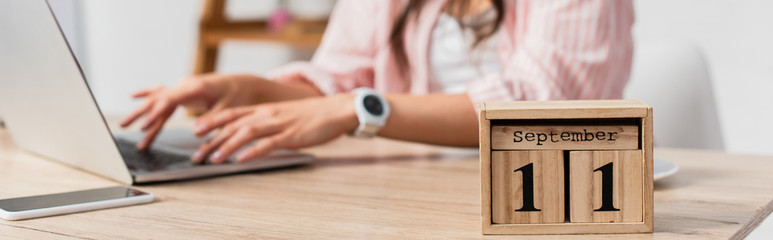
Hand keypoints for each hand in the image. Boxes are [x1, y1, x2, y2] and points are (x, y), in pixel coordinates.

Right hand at [120, 74, 268, 149]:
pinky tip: (133, 96)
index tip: (143, 127)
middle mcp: (186, 85)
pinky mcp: (185, 91)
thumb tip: (195, 132)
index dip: (155, 114)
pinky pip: (164, 94)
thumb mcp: (229, 109)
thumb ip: (211, 120)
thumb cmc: (239, 96)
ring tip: (124, 125)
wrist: (245, 83)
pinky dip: (148, 95)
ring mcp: (183, 86)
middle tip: (124, 127)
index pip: (169, 101)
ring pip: (159, 100)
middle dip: (140, 114)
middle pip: (158, 100)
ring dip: (142, 112)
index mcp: (196, 88)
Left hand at [191, 94, 357, 162]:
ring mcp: (279, 124)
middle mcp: (268, 114)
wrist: (336, 109)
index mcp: (265, 109)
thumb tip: (252, 135)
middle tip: (197, 153)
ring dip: (227, 146)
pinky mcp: (292, 135)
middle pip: (234, 125)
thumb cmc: (312, 115)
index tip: (196, 131)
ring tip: (214, 159)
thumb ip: (267, 123)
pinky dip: (253, 151)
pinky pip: (269, 144)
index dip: (212, 121)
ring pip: (247, 133)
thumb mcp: (284, 115)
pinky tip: (242, 159)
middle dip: (212, 139)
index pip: (232, 114)